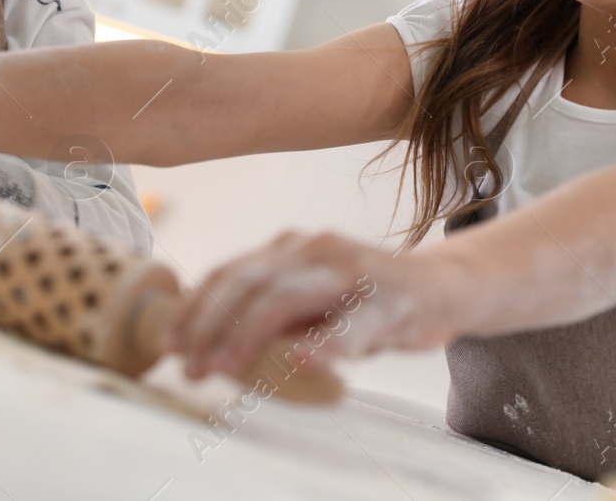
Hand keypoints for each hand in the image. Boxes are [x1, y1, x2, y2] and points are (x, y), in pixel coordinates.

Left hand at [167, 231, 465, 379]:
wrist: (444, 287)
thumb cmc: (367, 299)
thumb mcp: (308, 299)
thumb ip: (266, 309)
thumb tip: (206, 335)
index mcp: (291, 248)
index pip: (229, 272)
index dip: (195, 308)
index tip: (170, 345)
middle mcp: (315, 248)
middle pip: (248, 283)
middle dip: (211, 326)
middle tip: (190, 367)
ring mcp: (351, 270)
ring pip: (288, 297)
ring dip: (248, 334)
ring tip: (224, 366)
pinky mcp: (389, 300)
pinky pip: (353, 323)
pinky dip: (326, 342)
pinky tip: (304, 360)